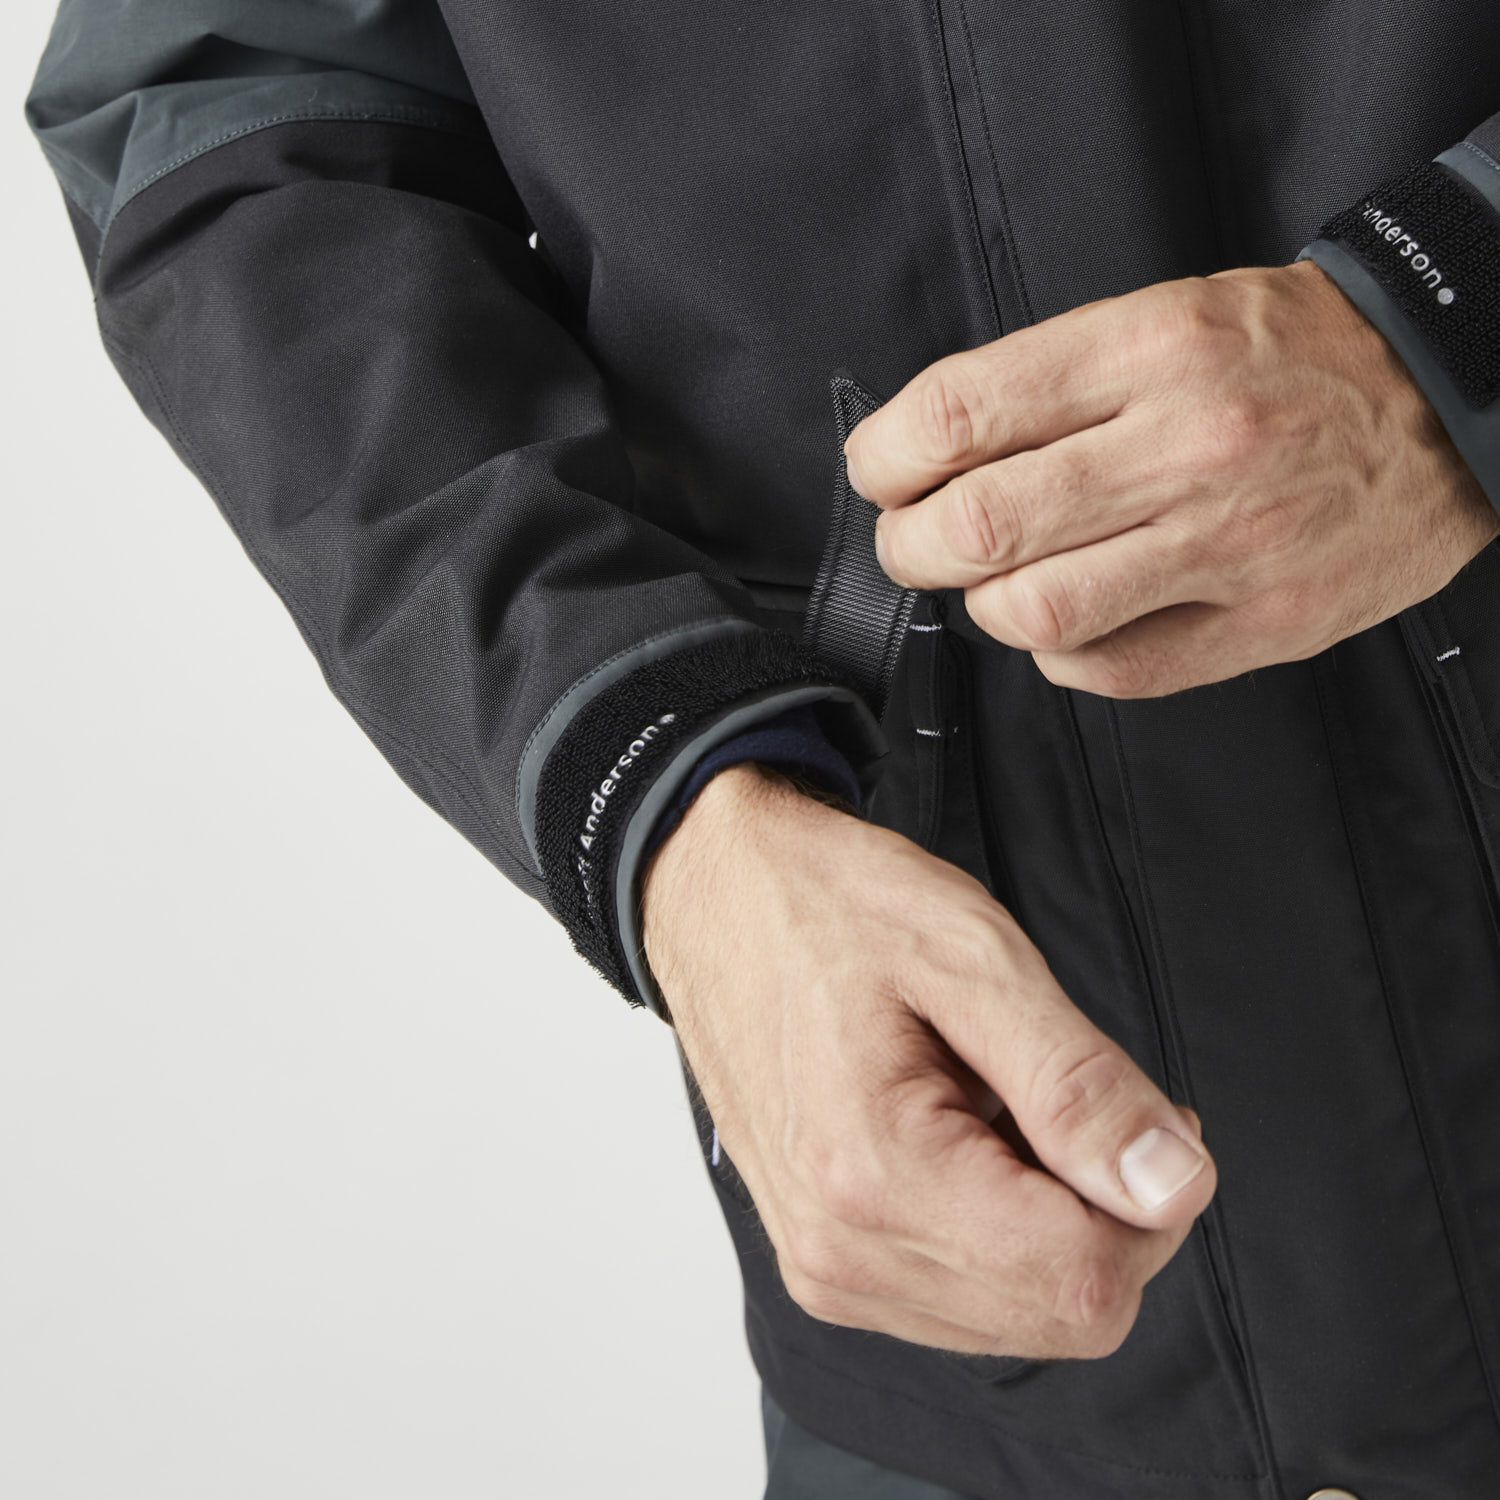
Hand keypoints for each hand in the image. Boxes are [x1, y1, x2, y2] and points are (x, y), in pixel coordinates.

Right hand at [640, 763, 1215, 1358]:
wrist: (718, 897)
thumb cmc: (831, 907)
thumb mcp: (973, 957)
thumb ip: (1078, 1084)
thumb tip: (1177, 1187)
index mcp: (875, 1175)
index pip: (1087, 1279)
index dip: (1149, 1198)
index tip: (1131, 1107)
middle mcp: (842, 1252)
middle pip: (1064, 1312)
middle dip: (1104, 1210)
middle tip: (1060, 1092)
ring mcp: (827, 1269)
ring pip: (1024, 1316)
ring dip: (1049, 1220)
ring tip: (991, 1104)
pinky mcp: (827, 1266)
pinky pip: (969, 1301)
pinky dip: (1000, 1230)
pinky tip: (962, 1138)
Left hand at [845, 259, 1498, 696]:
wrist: (1446, 393)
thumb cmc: (1288, 356)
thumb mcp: (1166, 315)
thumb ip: (1049, 383)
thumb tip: (928, 453)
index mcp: (1151, 349)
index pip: (959, 414)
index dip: (885, 458)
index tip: (880, 473)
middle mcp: (1188, 445)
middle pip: (978, 526)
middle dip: (908, 547)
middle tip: (912, 542)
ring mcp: (1231, 544)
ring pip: (1036, 611)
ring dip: (984, 607)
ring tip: (997, 580)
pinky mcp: (1265, 621)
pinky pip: (1111, 669)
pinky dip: (1061, 656)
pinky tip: (1071, 622)